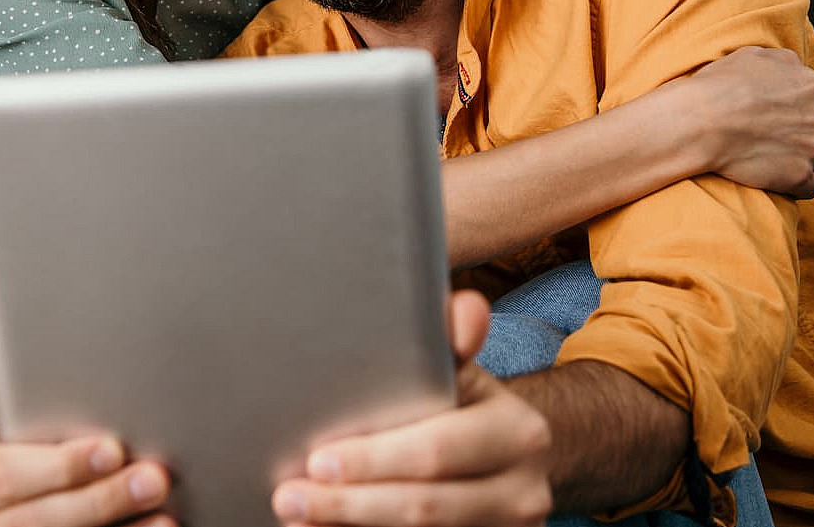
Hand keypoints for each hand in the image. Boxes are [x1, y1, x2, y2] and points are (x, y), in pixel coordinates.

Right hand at [0, 360, 172, 526]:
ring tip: (163, 513)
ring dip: (119, 526)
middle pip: (37, 519)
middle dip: (100, 499)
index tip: (110, 450)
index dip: (59, 466)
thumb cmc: (11, 463)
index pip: (1, 476)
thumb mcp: (1, 433)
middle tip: (152, 477)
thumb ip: (6, 399)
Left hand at [271, 291, 553, 526]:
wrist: (517, 464)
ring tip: (298, 520)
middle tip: (289, 496)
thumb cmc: (468, 410)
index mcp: (519, 433)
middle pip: (425, 505)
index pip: (436, 450)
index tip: (317, 460)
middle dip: (349, 503)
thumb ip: (451, 344)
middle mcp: (524, 492)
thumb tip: (466, 308)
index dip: (373, 459)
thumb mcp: (465, 375)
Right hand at [690, 46, 813, 198]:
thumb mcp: (754, 55)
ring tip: (760, 154)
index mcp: (812, 85)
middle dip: (797, 132)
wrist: (701, 122)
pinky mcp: (801, 176)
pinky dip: (793, 185)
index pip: (813, 99)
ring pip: (813, 156)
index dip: (790, 107)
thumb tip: (792, 68)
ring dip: (793, 157)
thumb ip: (783, 62)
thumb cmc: (720, 87)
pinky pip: (808, 187)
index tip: (769, 114)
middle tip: (764, 134)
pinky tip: (770, 176)